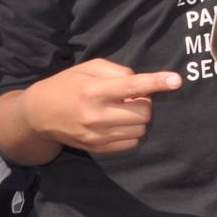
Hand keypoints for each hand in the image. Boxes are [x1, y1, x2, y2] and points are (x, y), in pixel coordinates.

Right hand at [22, 60, 182, 154]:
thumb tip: (140, 83)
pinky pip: (131, 142)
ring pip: (140, 128)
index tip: (177, 80)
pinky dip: (131, 131)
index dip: (157, 82)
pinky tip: (117, 122)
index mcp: (94, 91)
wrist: (39, 115)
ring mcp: (97, 135)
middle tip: (130, 98)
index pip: (132, 86)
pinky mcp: (98, 148)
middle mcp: (96, 115)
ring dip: (138, 118)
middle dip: (145, 103)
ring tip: (122, 110)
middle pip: (144, 112)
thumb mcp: (88, 68)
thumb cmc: (66, 85)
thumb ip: (117, 71)